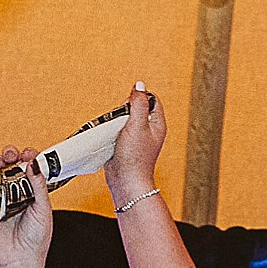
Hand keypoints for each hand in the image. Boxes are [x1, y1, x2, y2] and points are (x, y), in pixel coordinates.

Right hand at [0, 146, 52, 267]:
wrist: (18, 260)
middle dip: (8, 155)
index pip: (30, 167)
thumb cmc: (36, 239)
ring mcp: (0, 198)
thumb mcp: (43, 210)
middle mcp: (16, 192)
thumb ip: (39, 186)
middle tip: (9, 155)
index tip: (27, 154)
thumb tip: (34, 163)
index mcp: (33, 191)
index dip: (28, 156)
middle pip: (9, 166)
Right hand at [104, 84, 165, 207]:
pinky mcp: (124, 145)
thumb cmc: (135, 158)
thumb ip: (138, 104)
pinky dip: (111, 131)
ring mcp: (136, 138)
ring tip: (114, 130)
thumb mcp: (137, 125)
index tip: (129, 105)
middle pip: (136, 108)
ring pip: (125, 120)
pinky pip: (117, 131)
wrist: (125, 182)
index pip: (151, 99)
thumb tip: (139, 85)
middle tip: (121, 120)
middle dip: (125, 110)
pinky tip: (109, 137)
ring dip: (116, 121)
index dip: (139, 97)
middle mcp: (148, 130)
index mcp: (157, 124)